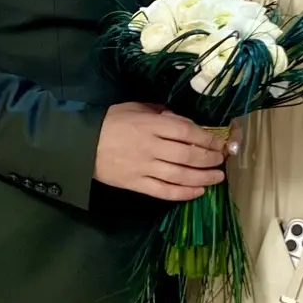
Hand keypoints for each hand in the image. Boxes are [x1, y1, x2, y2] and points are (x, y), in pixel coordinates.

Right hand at [95, 104, 228, 201]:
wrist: (80, 145)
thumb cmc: (110, 122)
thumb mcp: (135, 108)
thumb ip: (161, 113)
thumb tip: (184, 122)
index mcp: (151, 125)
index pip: (187, 132)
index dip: (207, 139)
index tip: (219, 142)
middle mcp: (151, 147)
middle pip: (188, 155)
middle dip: (209, 159)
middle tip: (221, 160)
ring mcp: (144, 168)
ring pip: (180, 176)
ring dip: (203, 178)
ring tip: (217, 178)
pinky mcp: (137, 184)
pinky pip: (164, 192)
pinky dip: (183, 193)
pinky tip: (198, 192)